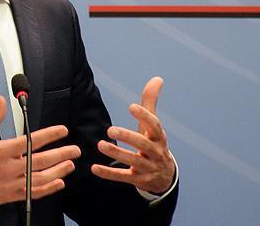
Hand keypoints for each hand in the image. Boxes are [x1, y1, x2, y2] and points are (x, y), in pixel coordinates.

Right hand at [0, 96, 80, 208]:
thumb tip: (1, 101)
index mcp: (1, 151)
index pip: (31, 141)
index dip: (50, 135)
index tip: (62, 131)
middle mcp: (8, 168)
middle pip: (41, 160)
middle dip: (61, 153)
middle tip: (74, 149)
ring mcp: (10, 183)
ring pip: (41, 178)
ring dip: (58, 171)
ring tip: (70, 164)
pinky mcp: (10, 195)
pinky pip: (34, 193)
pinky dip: (48, 188)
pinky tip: (58, 183)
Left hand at [91, 76, 175, 194]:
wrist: (165, 177)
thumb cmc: (155, 144)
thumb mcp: (153, 126)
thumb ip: (151, 103)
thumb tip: (157, 78)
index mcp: (159, 137)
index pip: (154, 126)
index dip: (144, 116)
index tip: (131, 107)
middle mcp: (156, 153)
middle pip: (143, 145)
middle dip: (127, 137)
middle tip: (110, 129)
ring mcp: (148, 168)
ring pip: (133, 161)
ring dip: (116, 153)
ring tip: (100, 145)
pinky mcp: (138, 180)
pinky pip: (123, 177)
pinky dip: (108, 173)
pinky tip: (94, 168)